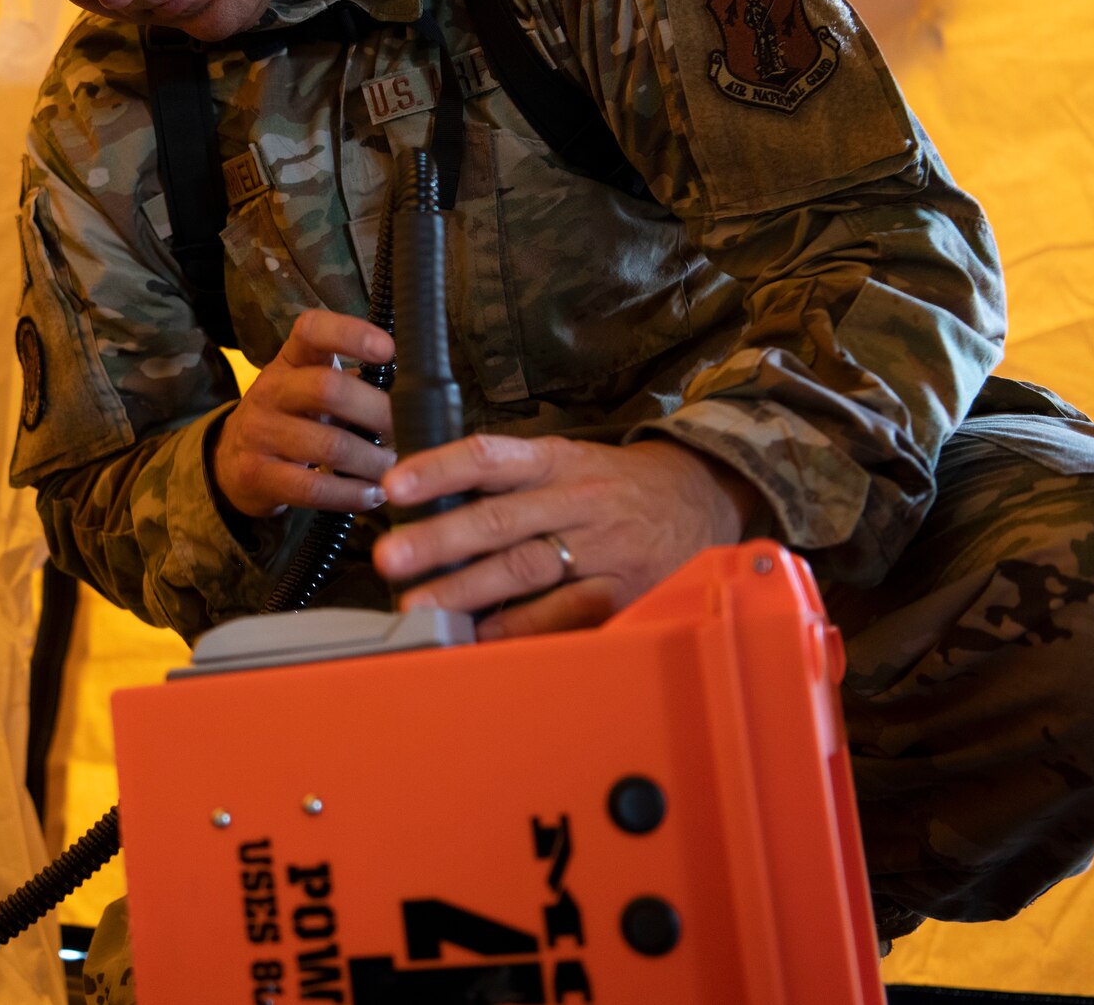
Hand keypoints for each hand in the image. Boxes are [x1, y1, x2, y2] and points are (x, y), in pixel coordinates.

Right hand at [211, 309, 395, 517]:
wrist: (231, 460)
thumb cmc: (292, 418)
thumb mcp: (309, 387)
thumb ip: (354, 384)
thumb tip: (420, 397)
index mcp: (289, 360)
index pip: (312, 330)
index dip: (350, 334)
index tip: (389, 349)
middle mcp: (269, 390)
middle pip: (328, 389)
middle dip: (379, 412)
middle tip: (408, 430)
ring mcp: (258, 433)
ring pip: (330, 446)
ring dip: (374, 462)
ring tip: (398, 469)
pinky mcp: (256, 475)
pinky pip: (314, 488)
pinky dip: (352, 494)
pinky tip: (372, 494)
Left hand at [372, 435, 761, 638]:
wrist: (704, 497)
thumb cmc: (615, 484)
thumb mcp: (568, 461)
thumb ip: (509, 479)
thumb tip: (431, 501)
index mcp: (557, 461)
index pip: (489, 457)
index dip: (440, 470)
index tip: (394, 485)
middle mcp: (576, 500)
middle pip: (499, 519)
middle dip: (439, 539)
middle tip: (389, 556)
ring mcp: (601, 546)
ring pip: (525, 568)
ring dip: (467, 590)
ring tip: (419, 605)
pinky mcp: (622, 588)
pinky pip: (564, 611)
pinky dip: (520, 626)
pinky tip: (480, 636)